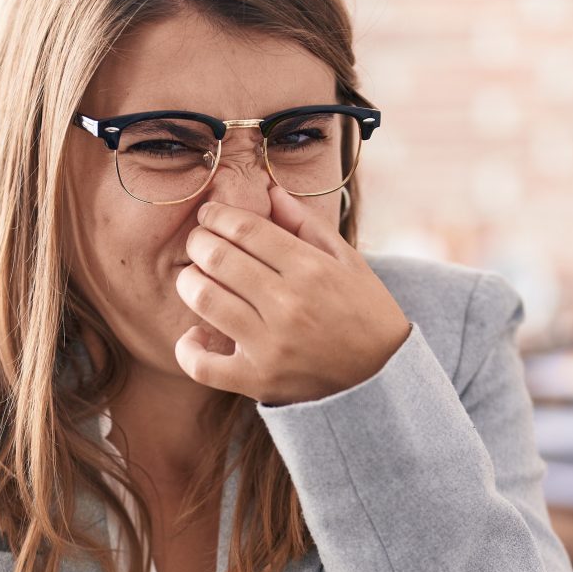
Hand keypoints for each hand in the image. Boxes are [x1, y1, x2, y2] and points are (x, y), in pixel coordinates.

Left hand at [173, 183, 413, 405]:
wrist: (384, 377)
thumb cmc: (365, 312)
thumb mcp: (348, 261)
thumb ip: (306, 224)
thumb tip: (270, 190)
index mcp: (310, 269)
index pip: (244, 228)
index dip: (217, 215)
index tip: (210, 215)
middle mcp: (288, 304)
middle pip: (217, 257)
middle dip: (198, 241)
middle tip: (199, 242)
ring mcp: (271, 345)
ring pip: (203, 298)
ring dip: (189, 281)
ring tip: (195, 278)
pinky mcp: (258, 380)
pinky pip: (203, 364)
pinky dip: (188, 348)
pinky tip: (196, 334)